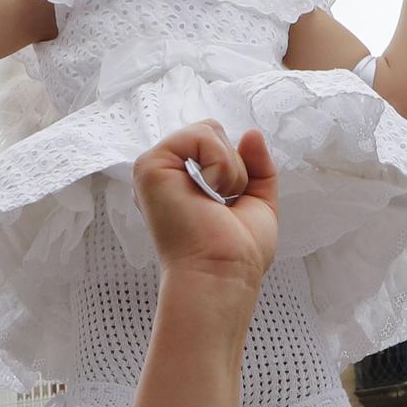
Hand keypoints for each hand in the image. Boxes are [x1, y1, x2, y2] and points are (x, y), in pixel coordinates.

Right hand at [132, 123, 278, 299]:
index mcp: (183, 182)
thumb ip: (256, 166)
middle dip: (234, 167)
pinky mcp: (150, 166)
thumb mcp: (257, 202)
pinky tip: (208, 196)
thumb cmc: (236, 254)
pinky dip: (220, 165)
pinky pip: (201, 135)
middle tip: (223, 205)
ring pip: (209, 131)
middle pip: (212, 131)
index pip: (215, 144)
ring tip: (215, 203)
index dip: (236, 167)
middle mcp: (166, 174)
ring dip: (229, 170)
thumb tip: (252, 133)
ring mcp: (154, 169)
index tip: (230, 204)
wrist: (222, 274)